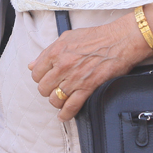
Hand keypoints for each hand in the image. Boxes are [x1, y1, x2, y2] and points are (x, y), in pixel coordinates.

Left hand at [29, 16, 147, 120]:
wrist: (119, 41)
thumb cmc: (96, 37)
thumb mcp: (67, 37)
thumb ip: (48, 51)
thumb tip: (33, 64)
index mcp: (56, 52)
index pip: (36, 73)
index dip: (40, 77)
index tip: (46, 78)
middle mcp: (63, 66)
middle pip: (43, 88)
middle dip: (47, 90)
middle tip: (54, 88)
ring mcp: (75, 78)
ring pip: (55, 99)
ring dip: (57, 101)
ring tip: (61, 99)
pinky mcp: (88, 88)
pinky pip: (71, 106)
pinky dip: (66, 114)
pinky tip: (64, 115)